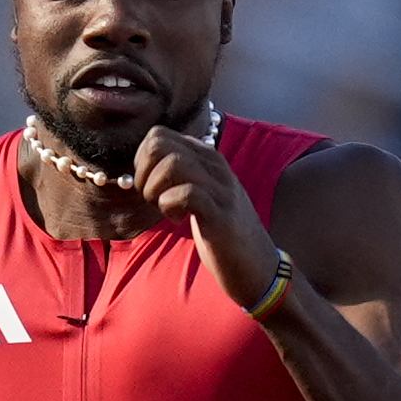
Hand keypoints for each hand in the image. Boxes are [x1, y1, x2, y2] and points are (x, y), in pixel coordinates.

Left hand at [134, 123, 279, 313]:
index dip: (142, 160)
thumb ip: (182, 174)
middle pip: (161, 145)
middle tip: (151, 198)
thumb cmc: (222, 232)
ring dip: (155, 189)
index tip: (148, 184)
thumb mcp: (202, 193)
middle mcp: (215, 166)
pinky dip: (170, 205)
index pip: (160, 135)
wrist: (257, 266)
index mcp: (208, 157)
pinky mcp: (221, 215)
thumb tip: (144, 166)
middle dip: (144, 173)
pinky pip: (186, 193)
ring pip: (173, 164)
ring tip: (163, 208)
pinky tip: (176, 219)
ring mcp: (221, 189)